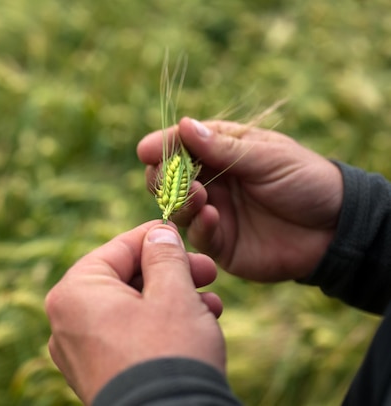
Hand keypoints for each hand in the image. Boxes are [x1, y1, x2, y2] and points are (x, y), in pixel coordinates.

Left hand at [45, 221, 224, 404]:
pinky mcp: (95, 374)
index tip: (185, 237)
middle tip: (208, 273)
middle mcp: (66, 320)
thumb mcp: (173, 293)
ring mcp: (78, 352)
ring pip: (129, 309)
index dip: (157, 238)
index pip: (118, 248)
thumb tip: (159, 233)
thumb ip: (165, 255)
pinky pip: (126, 336)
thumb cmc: (168, 354)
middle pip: (124, 279)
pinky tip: (195, 327)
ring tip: (212, 305)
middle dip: (171, 275)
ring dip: (171, 301)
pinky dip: (157, 327)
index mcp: (75, 292)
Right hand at [138, 118, 343, 281]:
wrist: (334, 229)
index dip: (162, 146)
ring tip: (198, 196)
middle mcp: (210, 181)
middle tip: (169, 177)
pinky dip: (199, 225)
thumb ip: (224, 148)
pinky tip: (212, 217)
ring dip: (180, 200)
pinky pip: (197, 235)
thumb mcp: (268, 157)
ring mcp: (212, 212)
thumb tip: (184, 126)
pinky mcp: (219, 242)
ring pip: (176, 207)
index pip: (181, 145)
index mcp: (220, 151)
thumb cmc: (305, 181)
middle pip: (168, 177)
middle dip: (163, 177)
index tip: (147, 150)